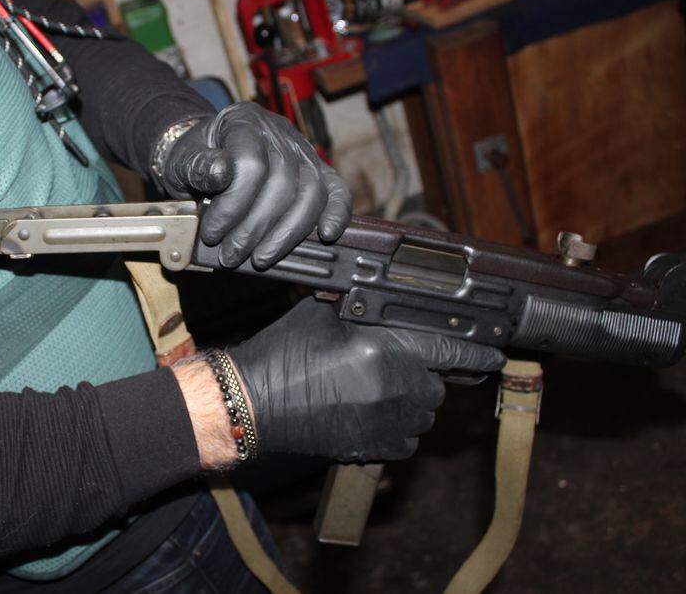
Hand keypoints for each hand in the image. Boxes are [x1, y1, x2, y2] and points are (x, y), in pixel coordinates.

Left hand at [154, 102, 350, 269]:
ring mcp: (302, 150)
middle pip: (282, 183)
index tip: (213, 233)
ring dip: (286, 234)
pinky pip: (336, 189)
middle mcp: (279, 132)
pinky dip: (337, 213)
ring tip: (260, 258)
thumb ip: (197, 166)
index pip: (251, 164)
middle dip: (255, 228)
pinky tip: (327, 234)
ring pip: (311, 193)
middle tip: (232, 254)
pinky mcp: (317, 170)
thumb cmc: (195, 158)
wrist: (206, 152)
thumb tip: (221, 172)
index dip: (233, 206)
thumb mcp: (182, 159)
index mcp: (244, 121)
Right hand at [226, 298, 506, 461]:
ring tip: (374, 391)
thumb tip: (393, 303)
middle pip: (437, 384)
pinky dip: (396, 427)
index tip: (496, 356)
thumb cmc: (285, 353)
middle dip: (422, 375)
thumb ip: (367, 308)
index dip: (478, 352)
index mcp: (386, 346)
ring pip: (424, 412)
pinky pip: (407, 439)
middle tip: (390, 367)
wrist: (254, 403)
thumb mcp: (326, 313)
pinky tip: (369, 414)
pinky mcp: (375, 448)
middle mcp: (395, 386)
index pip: (450, 348)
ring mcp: (387, 421)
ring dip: (409, 402)